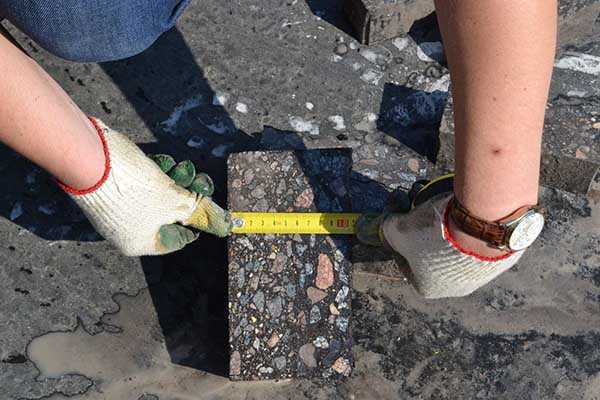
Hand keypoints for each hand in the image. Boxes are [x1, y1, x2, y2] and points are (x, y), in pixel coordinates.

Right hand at [59, 118, 230, 255]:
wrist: (89, 157)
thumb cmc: (134, 187)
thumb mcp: (176, 201)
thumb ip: (200, 212)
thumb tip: (225, 225)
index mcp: (141, 243)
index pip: (178, 239)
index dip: (196, 221)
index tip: (207, 204)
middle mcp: (128, 230)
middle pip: (169, 214)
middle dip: (186, 194)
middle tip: (198, 178)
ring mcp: (118, 208)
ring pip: (157, 196)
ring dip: (173, 179)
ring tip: (181, 167)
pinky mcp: (112, 187)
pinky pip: (142, 184)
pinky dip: (154, 172)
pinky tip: (161, 162)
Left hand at [357, 190, 523, 298]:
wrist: (484, 224)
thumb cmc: (433, 232)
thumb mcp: (397, 229)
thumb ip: (383, 229)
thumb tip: (369, 226)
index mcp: (427, 286)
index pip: (401, 257)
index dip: (393, 231)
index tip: (394, 210)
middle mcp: (453, 285)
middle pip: (424, 246)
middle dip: (413, 219)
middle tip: (409, 196)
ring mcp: (477, 271)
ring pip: (447, 238)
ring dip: (433, 215)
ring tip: (427, 191)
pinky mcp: (496, 254)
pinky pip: (471, 234)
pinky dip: (459, 217)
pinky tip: (452, 199)